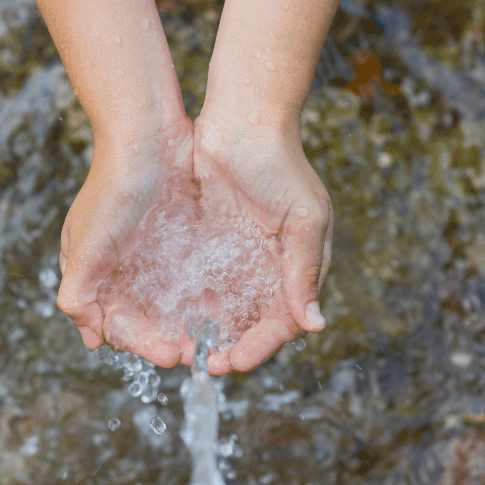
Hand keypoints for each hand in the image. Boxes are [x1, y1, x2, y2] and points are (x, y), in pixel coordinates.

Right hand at [57, 119, 196, 367]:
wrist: (146, 134)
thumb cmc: (111, 188)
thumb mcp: (84, 245)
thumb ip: (78, 294)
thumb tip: (89, 339)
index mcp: (95, 278)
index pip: (119, 327)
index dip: (143, 345)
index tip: (171, 355)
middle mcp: (124, 273)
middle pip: (148, 323)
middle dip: (171, 341)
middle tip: (201, 355)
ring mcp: (154, 258)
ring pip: (173, 307)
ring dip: (191, 327)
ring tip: (217, 340)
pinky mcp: (183, 243)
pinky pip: (195, 281)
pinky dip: (207, 300)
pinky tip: (227, 311)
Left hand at [191, 112, 332, 373]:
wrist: (243, 120)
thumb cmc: (281, 165)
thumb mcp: (303, 218)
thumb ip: (304, 271)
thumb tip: (315, 325)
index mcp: (298, 270)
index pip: (283, 324)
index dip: (259, 347)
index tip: (234, 361)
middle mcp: (268, 273)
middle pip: (250, 327)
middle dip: (230, 349)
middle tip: (205, 364)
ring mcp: (237, 261)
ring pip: (223, 313)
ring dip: (207, 335)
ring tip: (184, 351)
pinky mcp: (208, 248)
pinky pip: (198, 287)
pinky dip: (189, 308)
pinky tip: (170, 321)